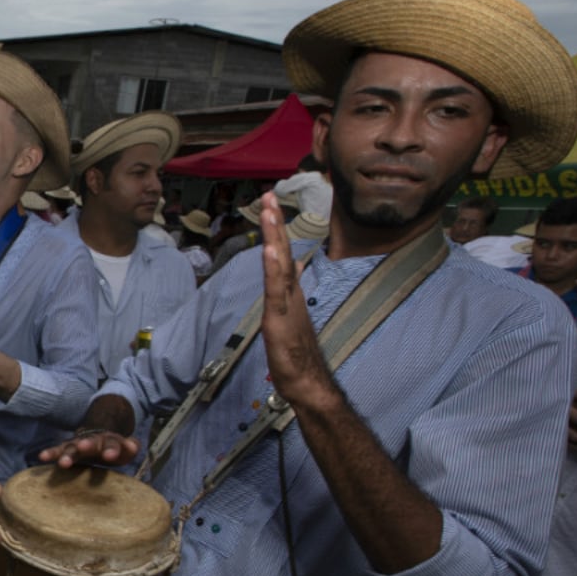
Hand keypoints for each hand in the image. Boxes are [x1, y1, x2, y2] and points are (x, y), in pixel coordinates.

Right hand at [39, 430, 139, 468]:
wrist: (99, 434)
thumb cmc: (114, 448)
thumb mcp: (127, 447)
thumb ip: (131, 446)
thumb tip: (134, 445)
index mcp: (110, 441)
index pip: (112, 444)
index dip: (111, 450)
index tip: (111, 456)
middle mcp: (93, 440)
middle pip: (90, 443)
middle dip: (86, 445)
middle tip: (83, 447)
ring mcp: (79, 444)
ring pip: (72, 447)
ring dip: (67, 454)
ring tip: (62, 463)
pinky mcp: (67, 449)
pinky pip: (58, 451)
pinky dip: (51, 453)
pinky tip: (42, 457)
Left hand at [259, 191, 338, 412]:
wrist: (307, 380)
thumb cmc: (298, 352)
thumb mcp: (288, 315)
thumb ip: (289, 290)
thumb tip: (293, 267)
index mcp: (289, 291)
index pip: (281, 253)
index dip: (276, 229)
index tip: (271, 204)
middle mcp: (290, 292)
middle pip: (281, 250)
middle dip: (274, 222)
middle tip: (270, 195)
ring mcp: (286, 303)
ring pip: (279, 264)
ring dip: (273, 236)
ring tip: (269, 211)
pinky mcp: (281, 317)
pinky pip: (276, 289)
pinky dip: (273, 268)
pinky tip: (269, 250)